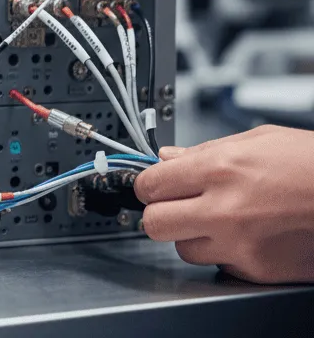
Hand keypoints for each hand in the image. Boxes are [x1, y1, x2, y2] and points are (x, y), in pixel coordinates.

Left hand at [134, 125, 313, 283]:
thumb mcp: (259, 140)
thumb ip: (205, 151)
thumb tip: (168, 157)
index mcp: (219, 169)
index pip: (150, 184)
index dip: (149, 183)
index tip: (153, 184)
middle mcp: (224, 209)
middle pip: (153, 223)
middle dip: (160, 213)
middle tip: (176, 205)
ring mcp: (239, 244)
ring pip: (183, 249)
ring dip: (193, 236)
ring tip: (220, 220)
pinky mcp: (257, 269)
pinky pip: (219, 265)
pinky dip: (226, 253)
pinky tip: (247, 235)